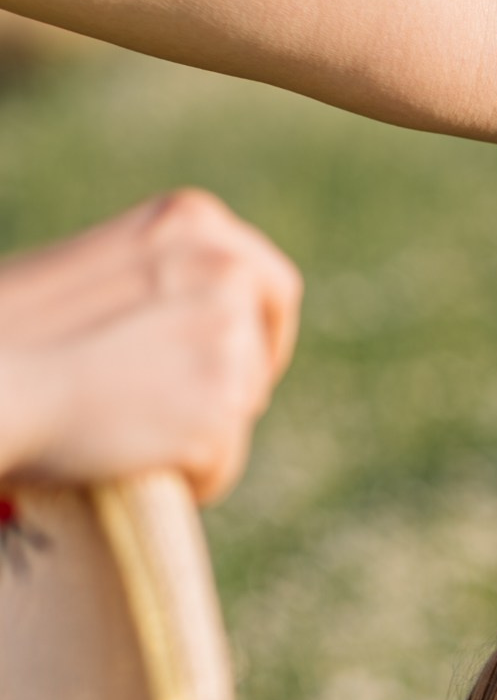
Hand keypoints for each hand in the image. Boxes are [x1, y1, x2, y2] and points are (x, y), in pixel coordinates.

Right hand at [0, 190, 300, 501]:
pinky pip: (221, 465)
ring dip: (196, 435)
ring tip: (118, 431)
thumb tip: (194, 324)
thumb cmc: (6, 331)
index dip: (259, 334)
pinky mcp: (220, 409)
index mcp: (194, 220)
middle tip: (176, 414)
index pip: (267, 285)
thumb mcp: (91, 273)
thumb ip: (156, 284)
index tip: (238, 366)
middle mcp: (227, 270)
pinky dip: (186, 479)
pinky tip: (127, 464)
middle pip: (261, 354)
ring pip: (239, 414)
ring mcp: (229, 340)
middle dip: (236, 389)